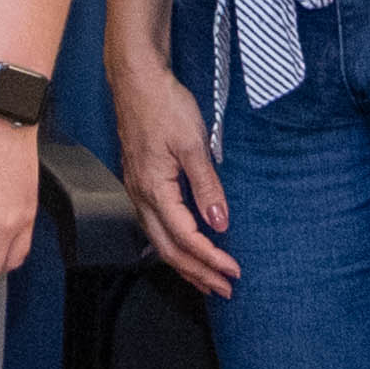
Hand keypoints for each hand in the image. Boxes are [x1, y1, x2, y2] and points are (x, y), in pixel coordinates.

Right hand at [109, 61, 238, 298]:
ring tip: (206, 279)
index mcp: (154, 188)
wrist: (136, 79)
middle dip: (197, 273)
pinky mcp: (138, 182)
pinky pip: (153, 225)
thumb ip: (207, 187)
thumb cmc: (162, 105)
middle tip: (224, 289)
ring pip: (158, 241)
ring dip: (184, 264)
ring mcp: (136, 189)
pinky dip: (172, 245)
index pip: (184, 237)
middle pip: (167, 249)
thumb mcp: (193, 145)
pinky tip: (183, 247)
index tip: (233, 271)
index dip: (210, 259)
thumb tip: (220, 223)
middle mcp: (140, 195)